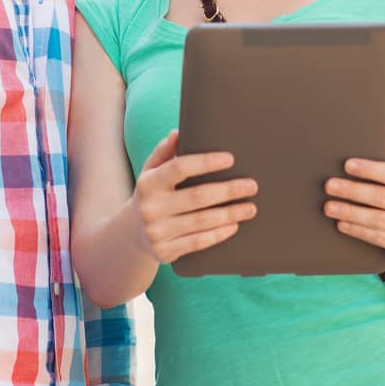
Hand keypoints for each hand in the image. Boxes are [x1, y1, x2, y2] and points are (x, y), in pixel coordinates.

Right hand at [130, 129, 257, 263]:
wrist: (132, 233)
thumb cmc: (151, 195)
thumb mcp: (151, 172)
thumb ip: (163, 152)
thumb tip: (177, 133)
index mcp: (148, 183)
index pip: (179, 168)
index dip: (206, 162)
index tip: (230, 159)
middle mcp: (150, 208)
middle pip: (198, 196)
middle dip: (229, 191)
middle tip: (251, 186)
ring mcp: (157, 232)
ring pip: (202, 221)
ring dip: (230, 214)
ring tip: (250, 207)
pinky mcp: (165, 252)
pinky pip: (199, 242)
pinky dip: (219, 233)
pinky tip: (234, 225)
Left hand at [324, 140, 384, 264]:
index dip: (370, 169)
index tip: (347, 165)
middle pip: (383, 197)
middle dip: (353, 191)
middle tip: (329, 186)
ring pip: (378, 220)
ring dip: (350, 212)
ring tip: (329, 207)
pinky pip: (378, 238)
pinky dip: (357, 230)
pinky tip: (341, 223)